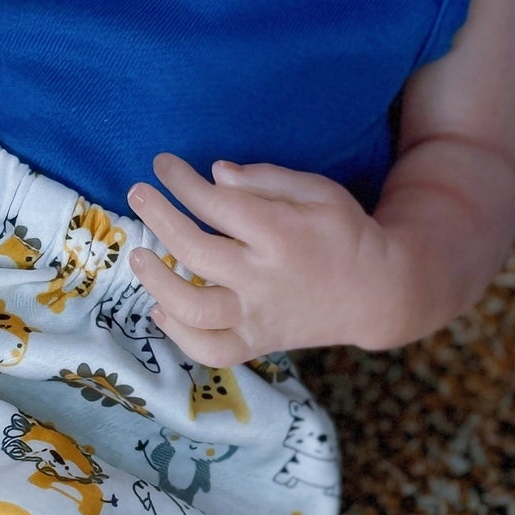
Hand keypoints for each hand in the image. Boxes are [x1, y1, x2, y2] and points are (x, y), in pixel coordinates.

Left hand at [125, 154, 393, 368]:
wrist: (377, 293)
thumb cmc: (344, 233)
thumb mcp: (318, 190)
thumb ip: (266, 180)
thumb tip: (214, 174)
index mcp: (280, 234)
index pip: (216, 204)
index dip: (182, 181)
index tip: (163, 165)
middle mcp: (264, 278)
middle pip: (194, 249)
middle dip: (158, 216)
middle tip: (138, 193)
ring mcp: (258, 316)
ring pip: (193, 307)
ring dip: (157, 280)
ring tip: (137, 255)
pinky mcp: (257, 343)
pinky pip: (210, 349)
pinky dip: (179, 335)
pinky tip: (161, 309)